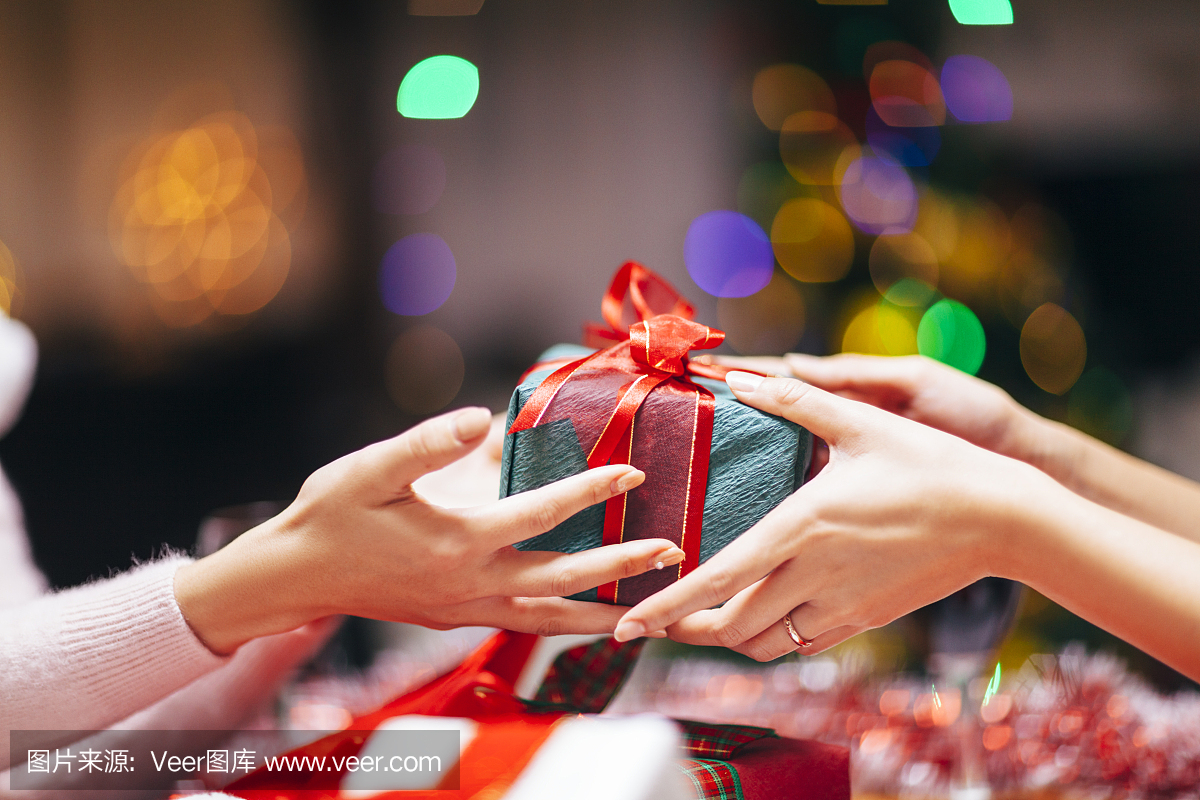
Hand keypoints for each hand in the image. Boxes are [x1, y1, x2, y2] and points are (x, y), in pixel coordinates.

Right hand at [176, 407, 683, 653]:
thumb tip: (484, 416)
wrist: (296, 578)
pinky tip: (587, 616)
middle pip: (564, 579)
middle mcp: (471, 584)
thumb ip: (427, 443)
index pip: (541, 513)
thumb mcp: (369, 469)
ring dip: (602, 611)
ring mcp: (466, 609)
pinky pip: (524, 626)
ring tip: (650, 609)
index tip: (634, 471)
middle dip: (622, 566)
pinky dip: (563, 623)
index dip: (591, 490)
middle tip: (672, 553)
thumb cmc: (331, 515)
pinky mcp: (457, 619)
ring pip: (550, 618)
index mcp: (457, 541)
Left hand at [613, 372, 1044, 660]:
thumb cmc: (932, 465)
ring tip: (701, 618)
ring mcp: (842, 605)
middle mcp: (814, 574)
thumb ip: (796, 400)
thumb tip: (743, 377)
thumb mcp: (861, 423)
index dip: (667, 607)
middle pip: (731, 626)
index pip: (718, 580)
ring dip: (726, 637)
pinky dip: (770, 639)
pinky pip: (802, 645)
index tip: (630, 623)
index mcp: (802, 526)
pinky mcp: (865, 618)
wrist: (1002, 519)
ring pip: (764, 644)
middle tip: (654, 619)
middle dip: (684, 629)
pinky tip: (761, 615)